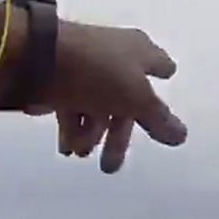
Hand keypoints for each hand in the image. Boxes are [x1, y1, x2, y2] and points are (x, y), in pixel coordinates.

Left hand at [27, 21, 187, 173]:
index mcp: (139, 51)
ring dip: (91, 134)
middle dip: (118, 134)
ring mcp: (84, 65)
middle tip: (110, 166)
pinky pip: (70, 102)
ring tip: (79, 152)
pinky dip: (70, 125)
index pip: (160, 64)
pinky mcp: (57, 74)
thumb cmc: (98, 74)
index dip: (163, 73)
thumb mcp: (137, 100)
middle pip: (126, 99)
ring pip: (96, 104)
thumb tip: (182, 136)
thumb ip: (159, 119)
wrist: (37, 58)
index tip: (166, 84)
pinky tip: (66, 145)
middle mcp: (114, 54)